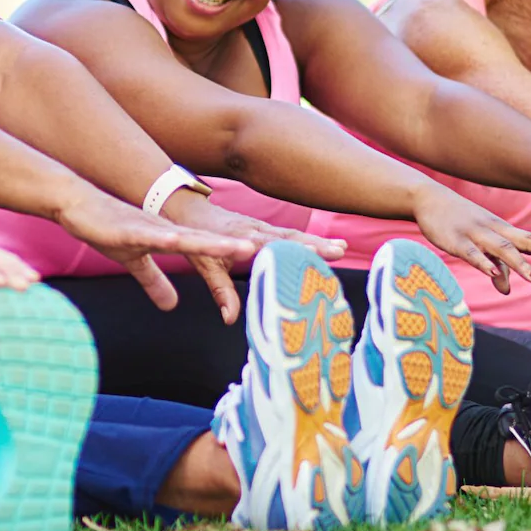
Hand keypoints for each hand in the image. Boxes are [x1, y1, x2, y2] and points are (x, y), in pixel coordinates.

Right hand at [51, 186, 255, 318]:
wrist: (77, 202)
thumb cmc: (107, 229)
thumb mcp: (134, 261)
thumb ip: (154, 282)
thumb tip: (172, 306)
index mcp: (171, 239)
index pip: (208, 249)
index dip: (234, 254)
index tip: (261, 259)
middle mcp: (166, 232)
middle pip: (207, 242)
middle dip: (237, 248)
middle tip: (270, 253)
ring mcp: (148, 230)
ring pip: (187, 238)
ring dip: (215, 244)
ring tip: (244, 247)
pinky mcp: (126, 231)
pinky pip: (148, 236)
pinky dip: (165, 239)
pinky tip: (179, 242)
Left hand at [157, 190, 346, 323]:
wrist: (190, 212)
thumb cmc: (197, 240)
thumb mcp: (206, 267)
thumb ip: (221, 292)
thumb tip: (230, 319)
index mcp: (244, 237)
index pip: (273, 244)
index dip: (294, 249)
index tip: (314, 253)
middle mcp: (256, 229)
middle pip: (290, 237)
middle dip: (315, 244)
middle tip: (340, 251)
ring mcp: (261, 226)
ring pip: (293, 234)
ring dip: (317, 241)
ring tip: (341, 248)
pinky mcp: (263, 228)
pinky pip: (289, 234)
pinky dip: (308, 239)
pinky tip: (328, 244)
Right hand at [412, 186, 530, 291]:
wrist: (429, 198)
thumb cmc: (459, 221)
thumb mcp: (480, 243)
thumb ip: (495, 266)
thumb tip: (507, 290)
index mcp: (503, 231)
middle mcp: (494, 230)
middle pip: (526, 241)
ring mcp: (475, 234)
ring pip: (501, 248)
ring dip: (519, 263)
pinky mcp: (455, 240)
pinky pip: (471, 253)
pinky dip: (483, 263)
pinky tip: (492, 274)